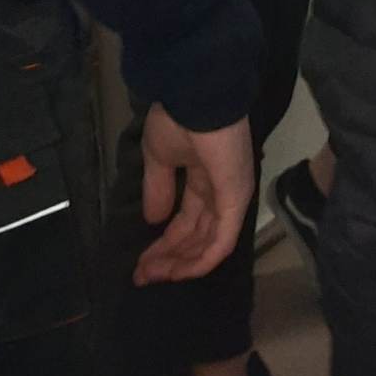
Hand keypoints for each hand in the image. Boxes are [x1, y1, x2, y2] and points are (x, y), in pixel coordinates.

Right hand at [135, 106, 253, 284]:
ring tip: (151, 276)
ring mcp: (230, 196)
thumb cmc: (178, 120)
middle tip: (142, 275)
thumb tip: (153, 219)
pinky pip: (222, 241)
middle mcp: (220, 189)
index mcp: (203, 175)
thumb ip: (159, 189)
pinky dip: (201, 261)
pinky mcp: (236, 201)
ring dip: (180, 264)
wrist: (196, 99)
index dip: (164, 242)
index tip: (139, 263)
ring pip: (208, 243)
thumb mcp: (159, 156)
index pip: (186, 218)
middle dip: (168, 257)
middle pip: (196, 234)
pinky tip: (178, 273)